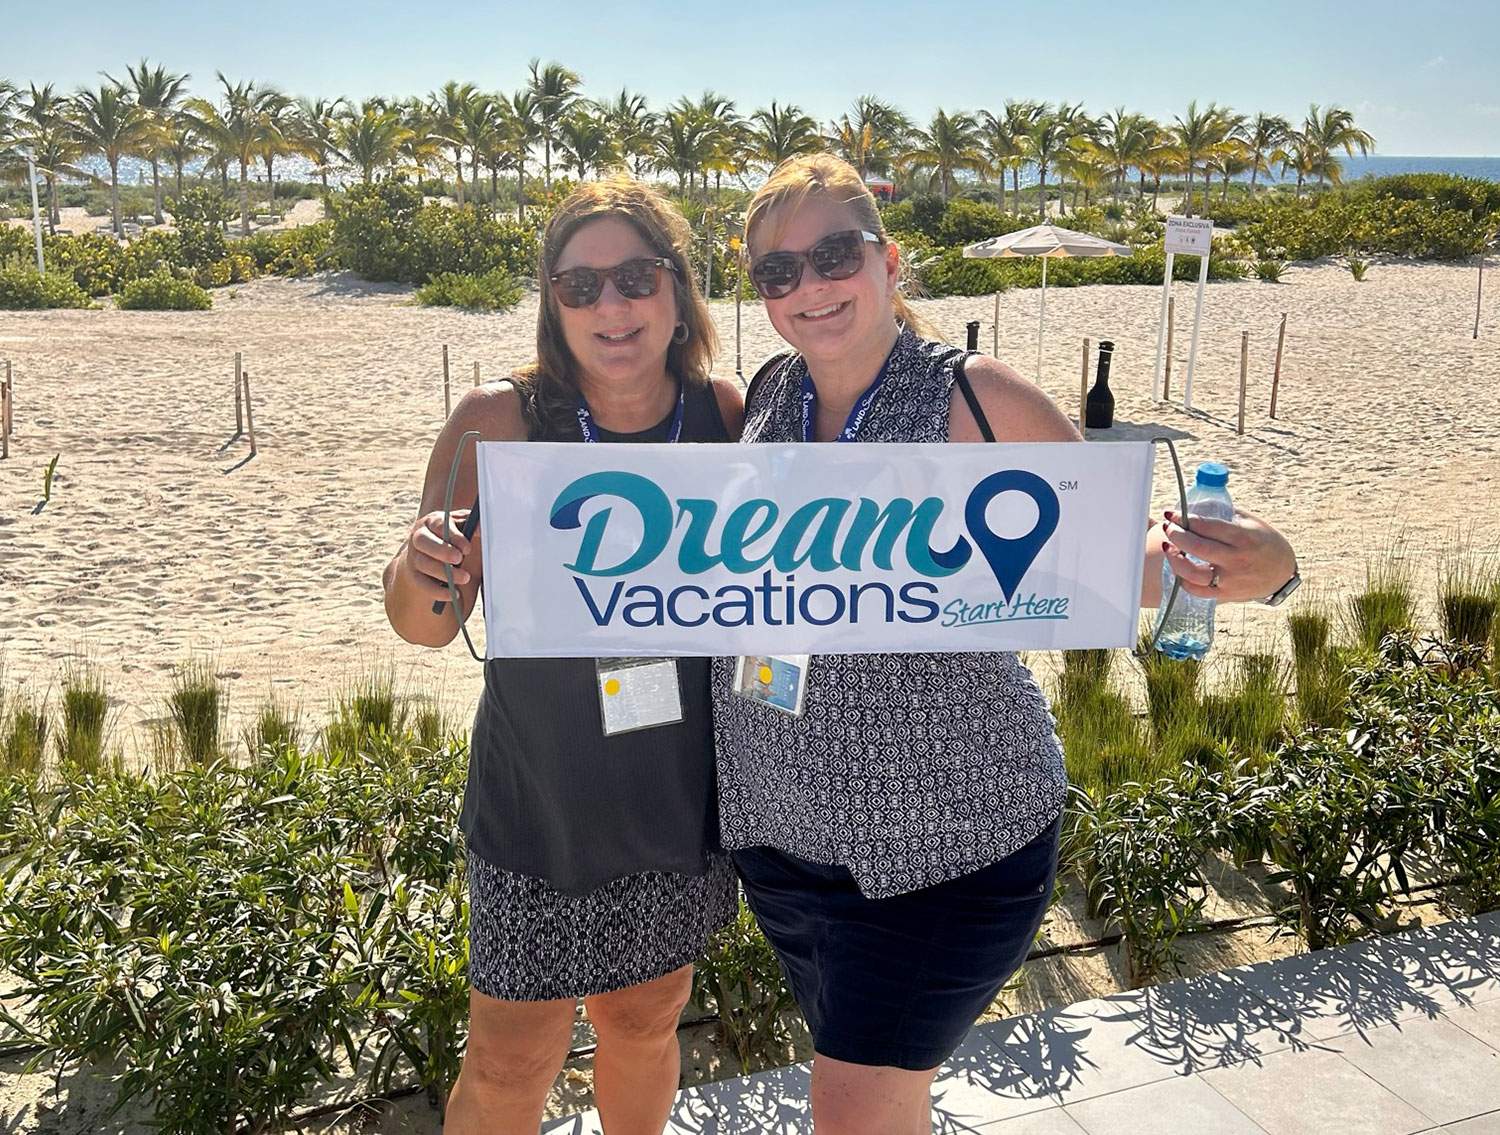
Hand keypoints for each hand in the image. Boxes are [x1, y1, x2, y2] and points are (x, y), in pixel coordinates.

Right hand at [402, 509, 479, 600]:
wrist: (434, 551)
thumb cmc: (454, 535)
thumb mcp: (464, 525)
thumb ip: (473, 524)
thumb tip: (482, 526)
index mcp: (432, 521)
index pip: (439, 525)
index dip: (453, 536)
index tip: (467, 548)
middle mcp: (418, 536)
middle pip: (423, 541)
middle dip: (441, 550)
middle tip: (459, 559)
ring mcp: (414, 556)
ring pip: (423, 563)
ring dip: (444, 572)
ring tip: (464, 578)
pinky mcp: (414, 574)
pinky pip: (421, 583)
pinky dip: (437, 591)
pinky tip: (453, 594)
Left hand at [1160, 507, 1295, 603]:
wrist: (1282, 573)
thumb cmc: (1264, 542)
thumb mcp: (1250, 522)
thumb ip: (1223, 514)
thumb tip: (1193, 506)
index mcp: (1242, 537)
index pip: (1206, 526)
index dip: (1184, 518)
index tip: (1171, 513)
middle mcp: (1236, 560)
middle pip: (1196, 546)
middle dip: (1176, 534)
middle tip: (1168, 527)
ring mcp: (1229, 580)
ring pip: (1192, 573)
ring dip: (1174, 559)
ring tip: (1169, 548)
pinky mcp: (1225, 595)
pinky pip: (1196, 590)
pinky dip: (1183, 579)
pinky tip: (1179, 567)